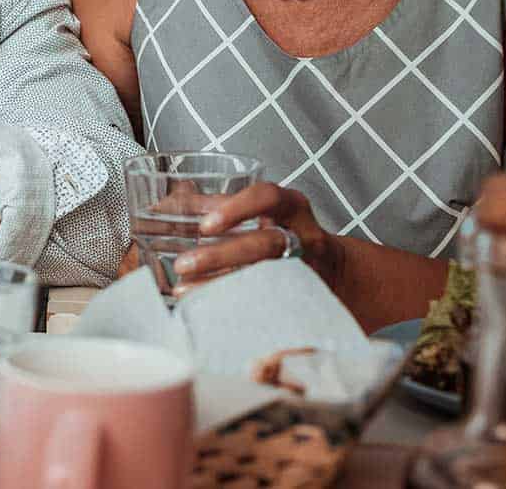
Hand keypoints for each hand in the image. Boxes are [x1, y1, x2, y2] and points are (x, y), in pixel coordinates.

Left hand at [171, 182, 342, 290]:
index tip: (206, 225)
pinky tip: (207, 308)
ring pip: (265, 278)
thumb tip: (170, 202)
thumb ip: (224, 206)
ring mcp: (305, 269)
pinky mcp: (300, 296)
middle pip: (265, 245)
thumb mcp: (265, 211)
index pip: (268, 197)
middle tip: (183, 264)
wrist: (335, 270)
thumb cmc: (287, 232)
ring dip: (220, 284)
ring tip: (184, 289)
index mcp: (291, 207)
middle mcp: (303, 236)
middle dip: (221, 256)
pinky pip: (268, 302)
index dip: (237, 209)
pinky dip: (235, 305)